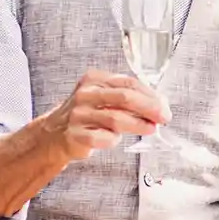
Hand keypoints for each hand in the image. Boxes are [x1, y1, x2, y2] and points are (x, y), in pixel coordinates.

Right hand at [42, 69, 168, 161]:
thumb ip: (129, 98)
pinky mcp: (75, 135)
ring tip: (150, 129)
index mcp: (95, 79)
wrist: (53, 134)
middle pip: (125, 97)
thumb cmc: (86, 115)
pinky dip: (113, 140)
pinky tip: (115, 139)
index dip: (150, 96)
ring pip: (116, 118)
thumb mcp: (104, 98)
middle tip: (164, 118)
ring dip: (138, 125)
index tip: (164, 107)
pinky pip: (102, 138)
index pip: (129, 83)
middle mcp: (85, 94)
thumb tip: (159, 106)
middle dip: (149, 108)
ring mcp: (78, 114)